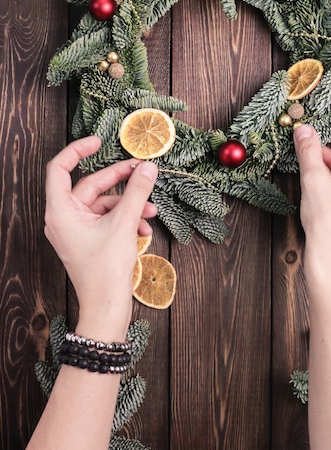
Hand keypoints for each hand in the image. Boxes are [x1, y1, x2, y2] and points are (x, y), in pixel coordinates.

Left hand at [44, 136, 157, 338]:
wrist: (107, 308)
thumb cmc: (105, 271)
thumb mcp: (124, 224)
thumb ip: (136, 192)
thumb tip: (147, 168)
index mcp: (61, 211)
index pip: (60, 168)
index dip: (78, 150)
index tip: (99, 141)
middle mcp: (64, 218)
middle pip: (90, 185)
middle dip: (120, 181)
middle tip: (143, 171)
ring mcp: (77, 230)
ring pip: (104, 204)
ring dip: (129, 204)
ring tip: (151, 211)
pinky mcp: (89, 240)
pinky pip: (108, 219)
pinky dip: (126, 220)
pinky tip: (145, 229)